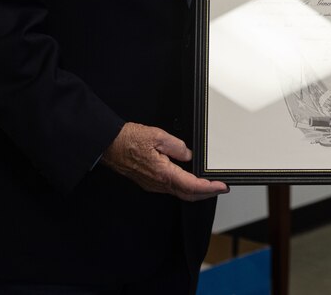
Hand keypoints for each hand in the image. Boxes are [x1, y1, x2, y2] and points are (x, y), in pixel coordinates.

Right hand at [102, 122, 227, 200]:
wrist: (108, 145)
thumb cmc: (128, 140)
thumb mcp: (157, 136)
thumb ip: (177, 146)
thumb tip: (189, 154)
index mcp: (163, 173)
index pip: (192, 185)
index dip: (210, 188)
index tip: (222, 186)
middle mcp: (158, 183)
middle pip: (188, 195)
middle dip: (207, 193)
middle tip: (221, 187)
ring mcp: (153, 185)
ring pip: (179, 193)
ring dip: (196, 191)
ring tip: (209, 184)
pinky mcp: (149, 182)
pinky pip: (171, 189)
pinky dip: (185, 187)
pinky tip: (189, 180)